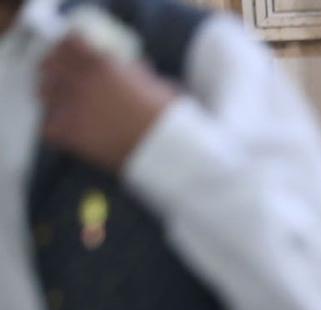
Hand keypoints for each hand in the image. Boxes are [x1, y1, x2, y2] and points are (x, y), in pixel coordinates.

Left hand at [38, 36, 176, 172]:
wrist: (168, 151)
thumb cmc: (170, 120)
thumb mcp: (157, 85)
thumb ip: (138, 73)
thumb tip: (135, 69)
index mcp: (102, 63)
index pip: (70, 42)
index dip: (71, 47)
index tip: (74, 52)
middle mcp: (81, 80)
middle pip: (50, 65)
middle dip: (55, 69)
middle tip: (61, 78)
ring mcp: (72, 106)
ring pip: (45, 94)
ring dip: (53, 97)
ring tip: (63, 105)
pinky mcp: (69, 133)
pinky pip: (48, 126)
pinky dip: (55, 128)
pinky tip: (68, 131)